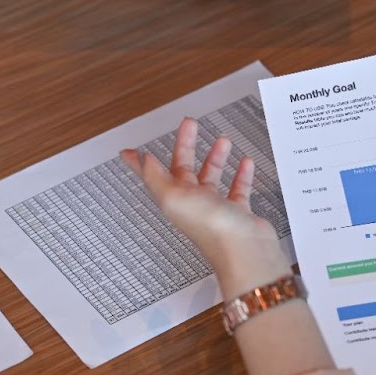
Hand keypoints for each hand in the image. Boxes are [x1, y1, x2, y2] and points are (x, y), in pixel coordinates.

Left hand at [121, 118, 288, 290]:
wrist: (243, 250)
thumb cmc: (210, 228)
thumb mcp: (174, 197)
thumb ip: (156, 177)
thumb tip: (143, 159)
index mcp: (173, 199)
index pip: (152, 175)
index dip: (139, 162)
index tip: (130, 150)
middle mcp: (192, 203)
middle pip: (185, 169)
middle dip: (186, 145)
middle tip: (190, 125)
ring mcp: (214, 208)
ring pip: (212, 177)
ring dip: (216, 157)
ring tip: (223, 140)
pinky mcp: (236, 212)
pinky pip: (238, 189)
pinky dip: (241, 175)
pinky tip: (245, 163)